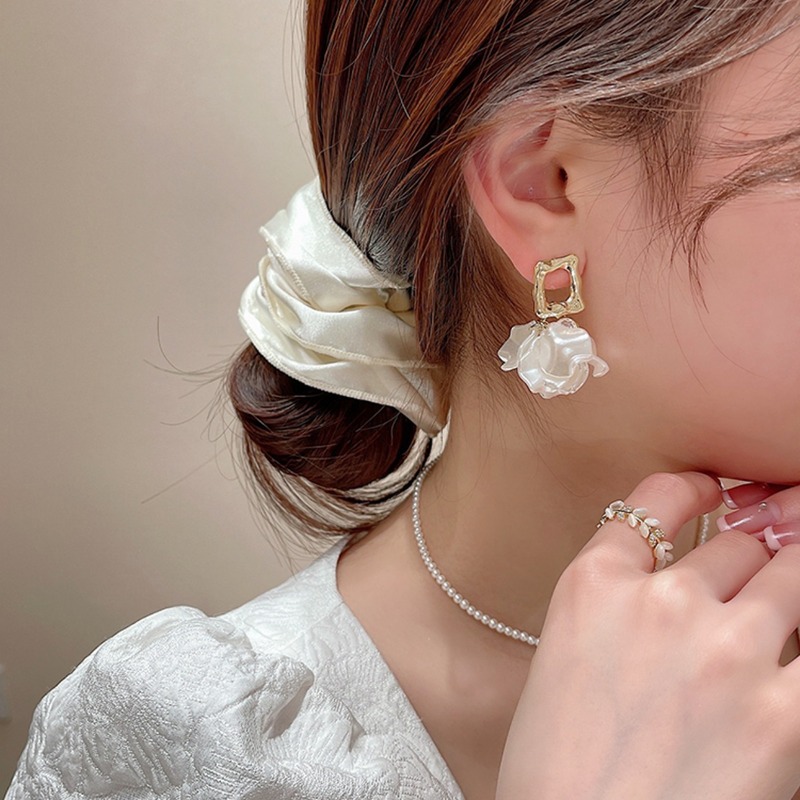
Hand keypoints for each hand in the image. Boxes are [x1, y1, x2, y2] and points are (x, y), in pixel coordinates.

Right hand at [496, 473, 799, 799]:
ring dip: (797, 580)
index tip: (714, 492)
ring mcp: (723, 649)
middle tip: (775, 552)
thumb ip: (616, 613)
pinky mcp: (783, 714)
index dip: (694, 489)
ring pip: (792, 573)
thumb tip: (680, 590)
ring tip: (794, 592)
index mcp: (592, 586)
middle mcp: (657, 601)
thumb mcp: (564, 664)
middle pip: (736, 542)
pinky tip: (798, 643)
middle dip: (759, 547)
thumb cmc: (557, 773)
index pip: (656, 499)